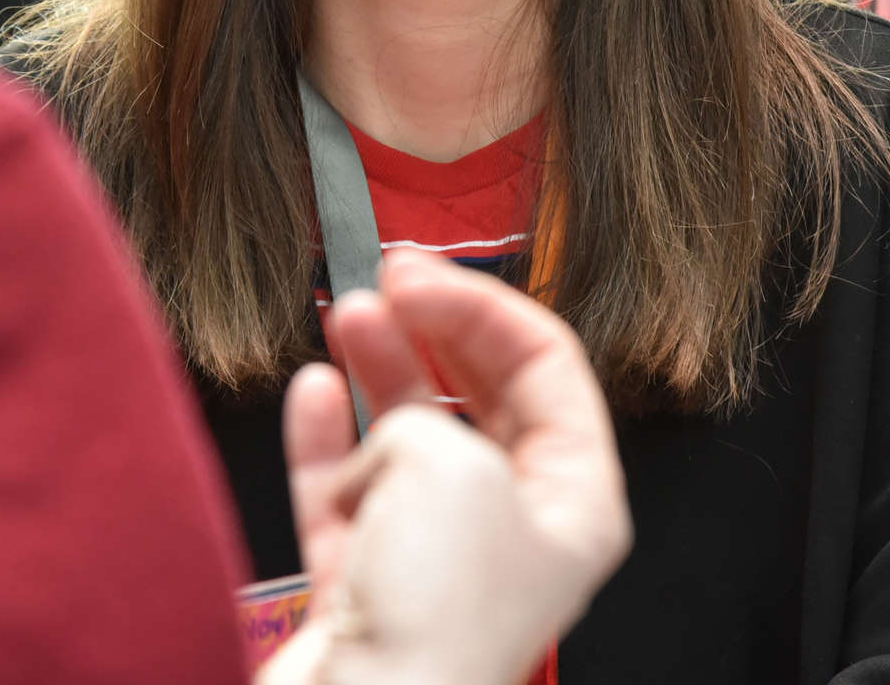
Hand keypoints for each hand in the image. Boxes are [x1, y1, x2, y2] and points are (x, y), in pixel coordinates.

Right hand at [257, 251, 630, 684]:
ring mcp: (438, 560)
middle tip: (391, 281)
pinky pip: (350, 492)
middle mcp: (512, 533)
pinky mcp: (368, 585)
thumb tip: (387, 431)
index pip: (549, 372)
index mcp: (574, 504)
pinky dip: (330, 438)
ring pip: (411, 439)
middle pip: (482, 399)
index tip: (427, 273)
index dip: (487, 309)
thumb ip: (424, 415)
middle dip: (434, 332)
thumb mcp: (449, 464)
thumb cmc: (433, 617)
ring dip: (380, 372)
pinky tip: (315, 389)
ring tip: (348, 317)